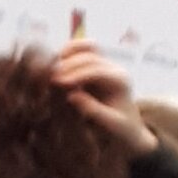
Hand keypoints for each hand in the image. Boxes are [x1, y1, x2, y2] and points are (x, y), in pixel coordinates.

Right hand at [51, 41, 157, 156]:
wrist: (126, 129)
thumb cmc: (120, 130)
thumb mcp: (110, 125)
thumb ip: (93, 111)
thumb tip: (72, 96)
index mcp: (120, 81)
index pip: (97, 71)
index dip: (76, 75)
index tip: (58, 82)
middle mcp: (114, 69)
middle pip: (90, 56)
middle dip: (69, 65)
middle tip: (50, 78)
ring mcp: (105, 65)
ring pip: (87, 47)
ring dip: (68, 54)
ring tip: (51, 66)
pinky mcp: (95, 67)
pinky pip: (82, 52)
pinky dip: (68, 54)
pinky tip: (55, 62)